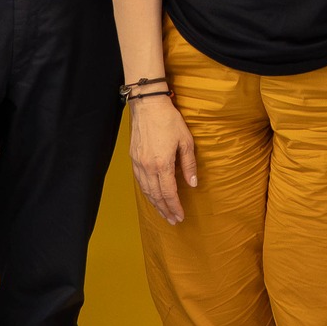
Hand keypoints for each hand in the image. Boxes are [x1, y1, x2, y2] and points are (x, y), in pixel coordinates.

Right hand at [129, 93, 197, 224]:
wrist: (148, 105)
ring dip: (155, 204)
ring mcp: (138, 163)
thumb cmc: (169, 120)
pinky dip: (146, 192)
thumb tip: (192, 184)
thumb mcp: (186, 141)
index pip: (169, 193)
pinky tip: (152, 196)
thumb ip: (189, 165)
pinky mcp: (134, 158)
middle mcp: (148, 167)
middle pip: (156, 195)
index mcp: (162, 164)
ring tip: (163, 213)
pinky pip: (140, 181)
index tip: (180, 216)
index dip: (175, 206)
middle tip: (172, 220)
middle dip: (165, 210)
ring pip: (146, 190)